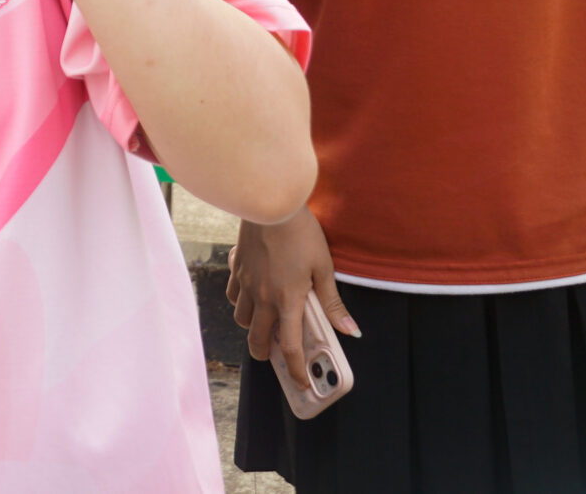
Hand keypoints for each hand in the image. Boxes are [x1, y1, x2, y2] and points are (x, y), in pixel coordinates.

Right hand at [228, 209, 358, 390]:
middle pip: (257, 341)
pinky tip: (254, 293)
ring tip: (268, 322)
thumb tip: (351, 330)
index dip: (295, 371)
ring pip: (243, 320)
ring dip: (254, 327)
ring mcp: (246, 283)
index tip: (301, 383)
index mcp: (287, 301)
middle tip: (278, 356)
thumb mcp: (324, 268)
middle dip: (267, 355)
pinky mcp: (236, 268)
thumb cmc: (301, 233)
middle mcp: (262, 297)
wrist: (271, 203)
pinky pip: (235, 296)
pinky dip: (242, 303)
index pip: (289, 348)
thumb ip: (333, 303)